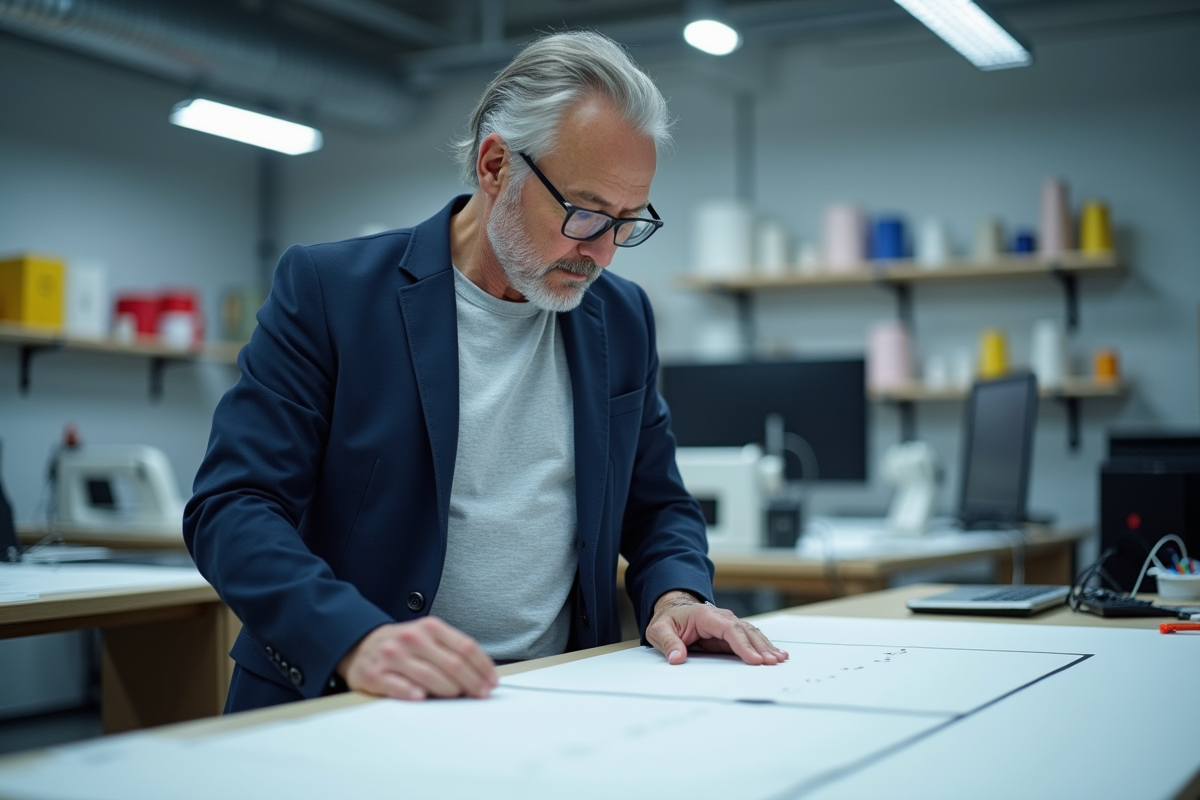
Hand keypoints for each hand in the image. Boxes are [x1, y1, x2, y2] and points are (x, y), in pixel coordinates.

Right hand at [337, 617, 498, 700]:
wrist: (360, 644)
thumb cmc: (402, 644)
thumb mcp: (427, 636)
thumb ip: (451, 650)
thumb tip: (482, 673)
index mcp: (430, 627)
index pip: (465, 647)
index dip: (483, 667)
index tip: (491, 681)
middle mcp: (412, 638)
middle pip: (452, 664)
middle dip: (472, 682)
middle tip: (481, 694)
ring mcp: (393, 655)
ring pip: (429, 676)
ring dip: (449, 690)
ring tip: (457, 696)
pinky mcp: (375, 674)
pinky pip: (397, 686)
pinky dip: (412, 693)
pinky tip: (422, 697)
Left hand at [645, 591, 789, 665]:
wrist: (673, 609)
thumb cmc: (668, 620)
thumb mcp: (659, 630)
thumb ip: (668, 643)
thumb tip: (676, 658)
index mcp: (705, 616)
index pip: (729, 629)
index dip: (743, 645)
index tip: (754, 660)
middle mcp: (722, 618)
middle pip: (745, 631)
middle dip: (760, 647)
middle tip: (773, 662)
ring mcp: (729, 624)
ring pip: (752, 634)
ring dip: (766, 646)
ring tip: (780, 659)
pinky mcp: (731, 633)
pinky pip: (750, 638)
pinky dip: (764, 646)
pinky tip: (776, 654)